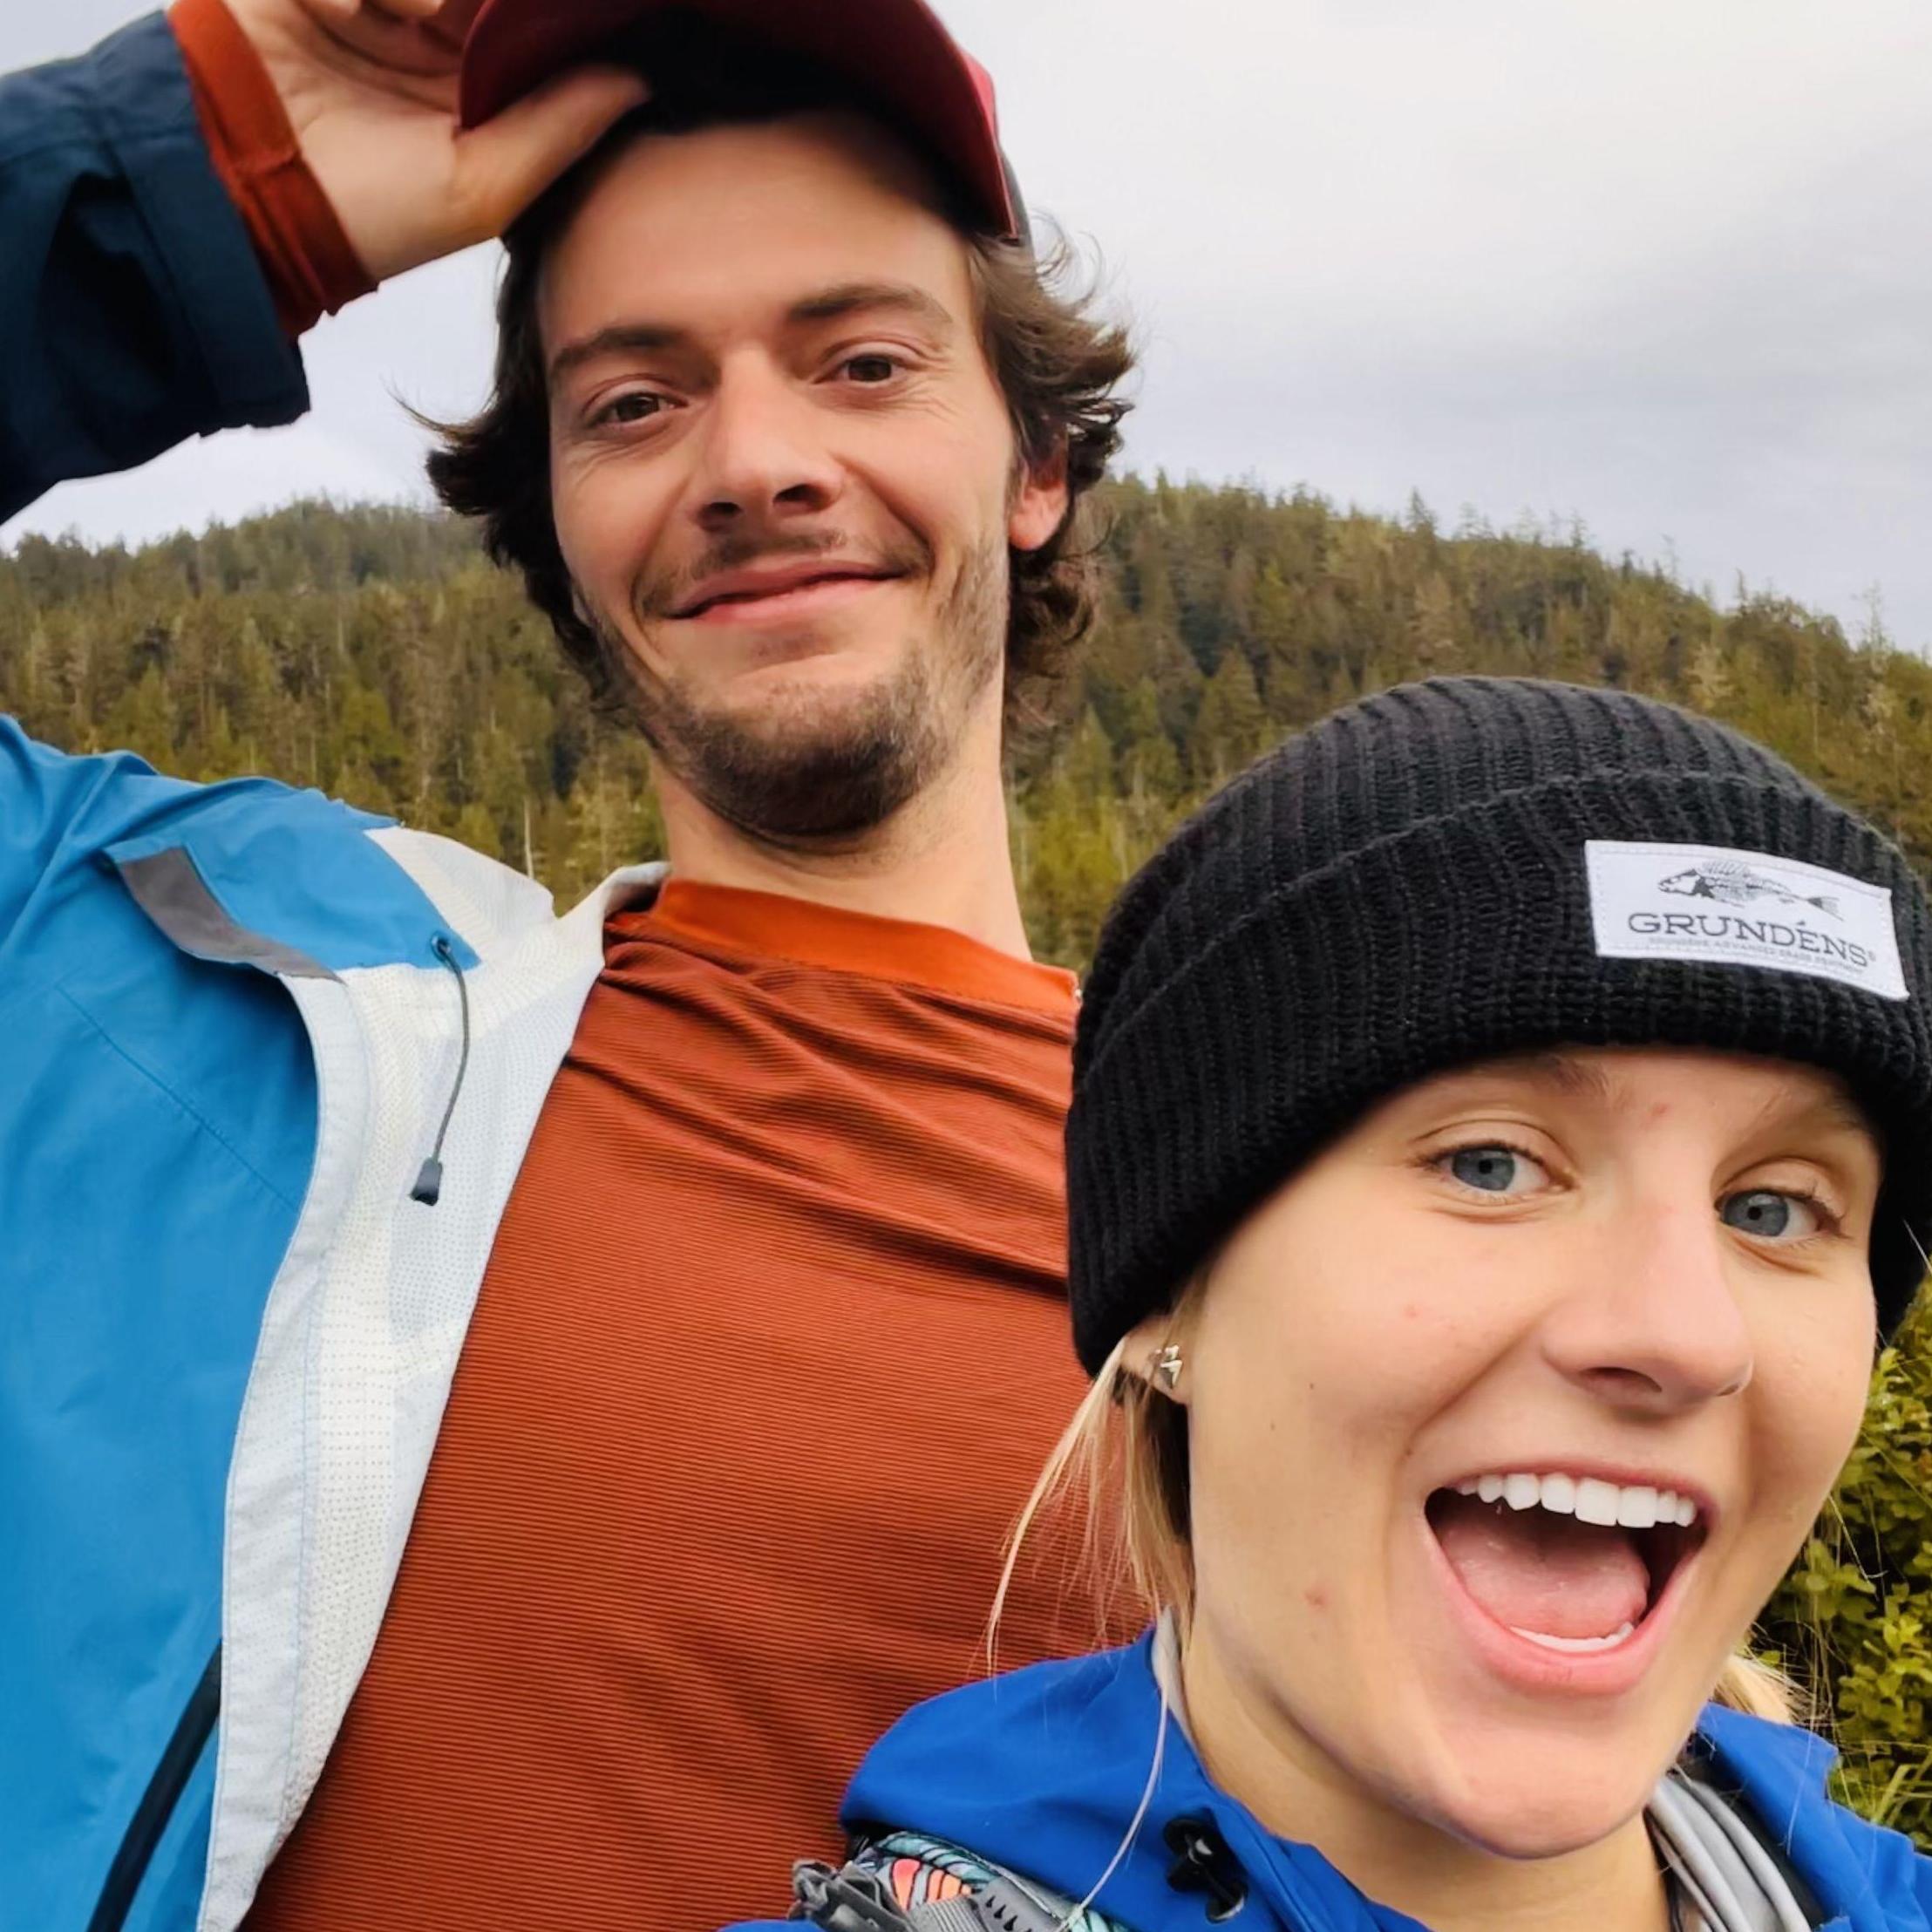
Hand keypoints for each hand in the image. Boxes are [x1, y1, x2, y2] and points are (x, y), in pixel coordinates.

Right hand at [221, 0, 648, 283]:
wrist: (246, 206)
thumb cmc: (369, 217)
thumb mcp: (483, 186)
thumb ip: (561, 129)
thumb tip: (640, 80)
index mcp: (473, 78)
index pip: (528, 17)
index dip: (551, 10)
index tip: (584, 6)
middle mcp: (426, 33)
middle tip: (470, 19)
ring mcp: (365, 2)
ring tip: (428, 15)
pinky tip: (366, 8)